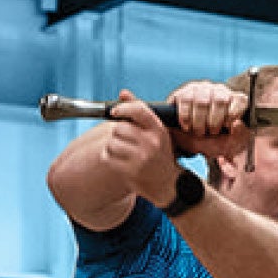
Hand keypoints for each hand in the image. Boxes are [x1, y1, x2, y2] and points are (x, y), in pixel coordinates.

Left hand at [99, 89, 190, 208]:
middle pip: (120, 127)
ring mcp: (141, 158)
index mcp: (159, 130)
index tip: (115, 112)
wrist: (169, 185)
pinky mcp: (131, 171)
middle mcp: (152, 143)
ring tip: (123, 151)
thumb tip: (123, 93)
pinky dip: (109, 157)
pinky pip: (108, 156)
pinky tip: (119, 160)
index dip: (123, 108)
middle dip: (118, 133)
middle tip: (125, 140)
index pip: (138, 110)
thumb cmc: (160, 154)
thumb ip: (140, 111)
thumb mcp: (156, 132)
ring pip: (111, 142)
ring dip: (112, 146)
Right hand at [162, 78, 250, 166]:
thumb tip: (237, 124)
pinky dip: (186, 116)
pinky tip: (187, 126)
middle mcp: (217, 91)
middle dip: (215, 120)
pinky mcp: (183, 92)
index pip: (240, 99)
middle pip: (220, 100)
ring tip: (199, 132)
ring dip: (199, 120)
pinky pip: (186, 101)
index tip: (230, 123)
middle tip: (212, 132)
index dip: (236, 111)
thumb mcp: (225, 140)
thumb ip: (234, 134)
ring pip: (201, 101)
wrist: (186, 134)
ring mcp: (200, 89)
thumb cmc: (211, 137)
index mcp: (232, 100)